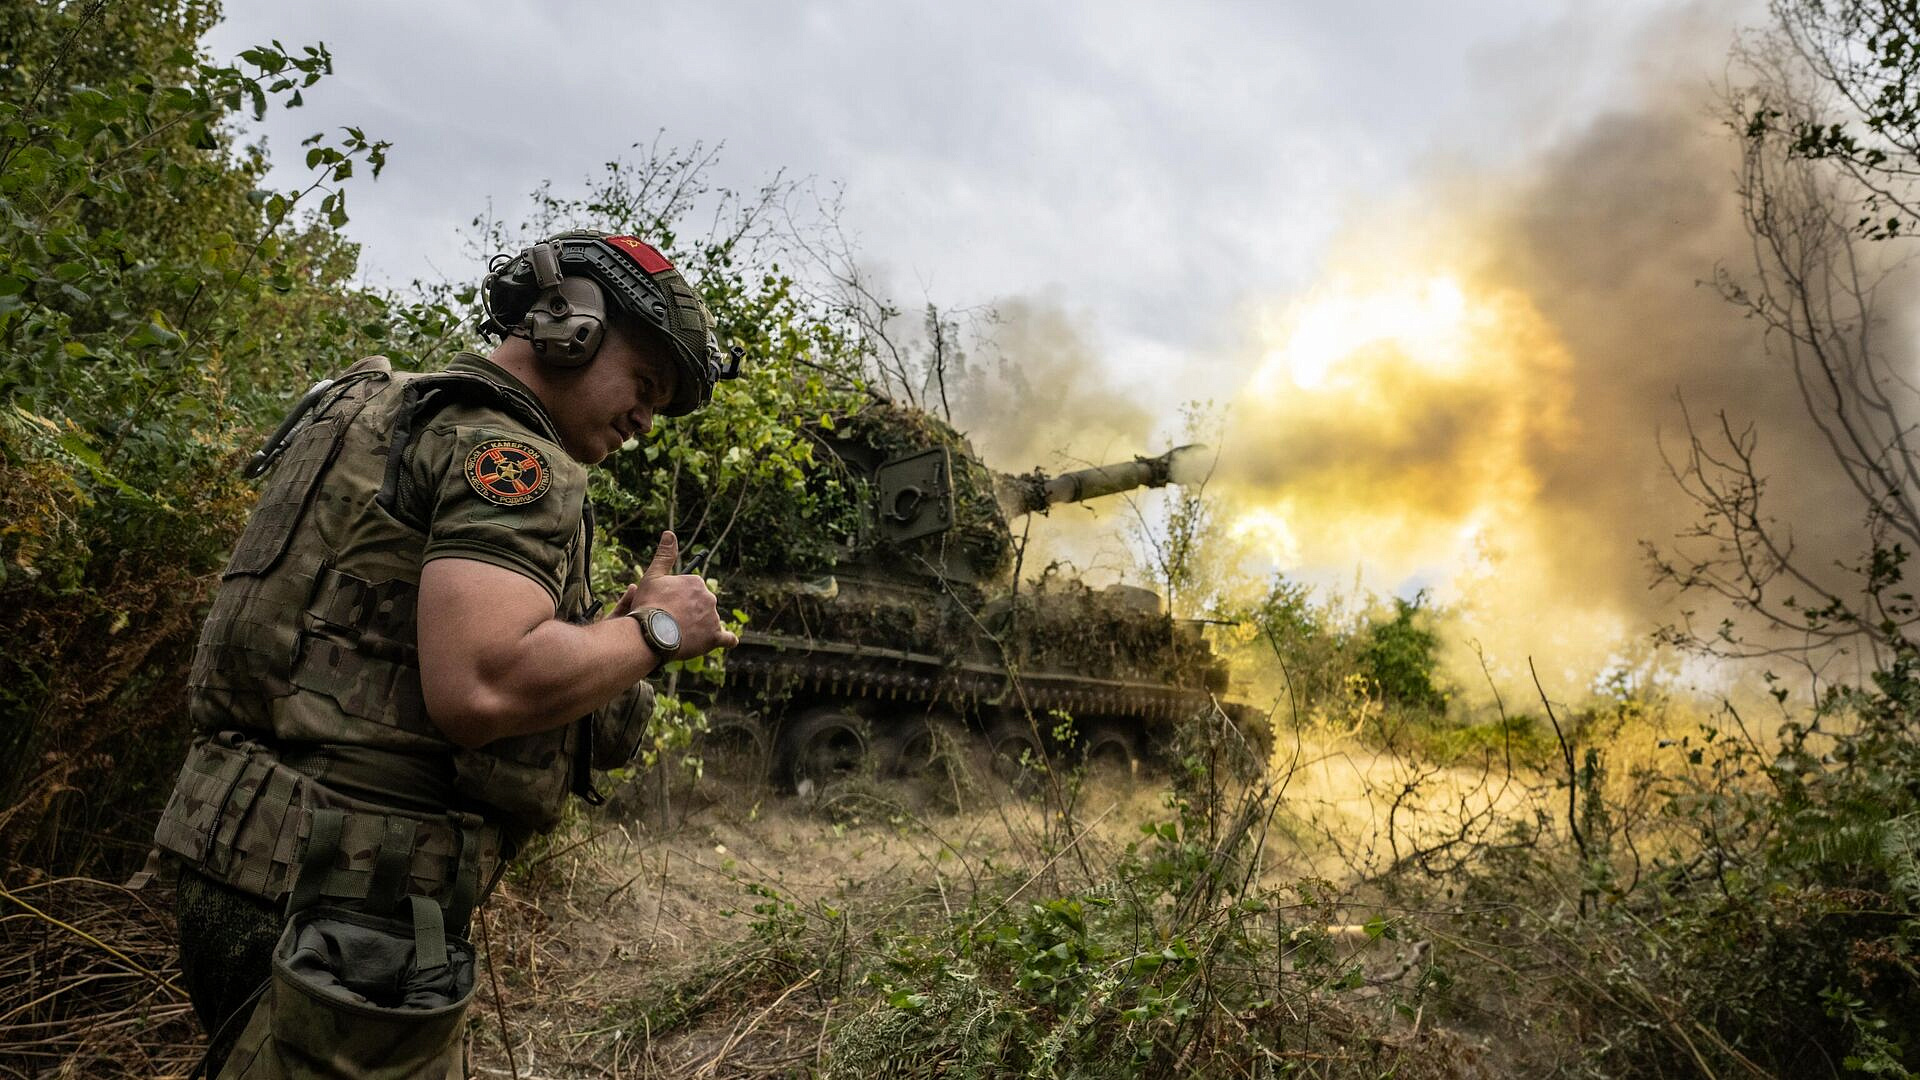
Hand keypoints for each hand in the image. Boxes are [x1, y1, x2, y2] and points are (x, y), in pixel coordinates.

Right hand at [610, 531, 738, 656]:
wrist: (650, 634)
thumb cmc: (649, 605)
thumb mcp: (652, 576)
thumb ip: (664, 555)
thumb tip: (669, 533)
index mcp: (696, 582)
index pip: (692, 590)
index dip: (679, 599)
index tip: (667, 606)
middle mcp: (709, 597)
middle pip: (701, 605)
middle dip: (690, 612)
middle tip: (672, 621)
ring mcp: (713, 618)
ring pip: (709, 621)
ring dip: (700, 627)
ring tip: (679, 635)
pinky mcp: (714, 637)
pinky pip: (726, 638)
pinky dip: (727, 639)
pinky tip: (728, 640)